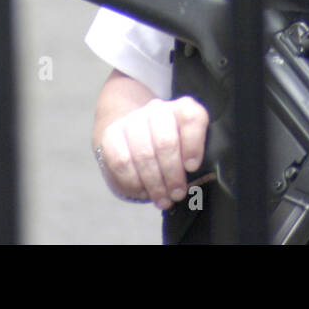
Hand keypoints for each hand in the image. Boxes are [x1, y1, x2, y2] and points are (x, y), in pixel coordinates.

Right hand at [96, 96, 210, 208]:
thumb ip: (193, 161)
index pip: (191, 118)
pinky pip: (121, 162)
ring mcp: (133, 120)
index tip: (192, 167)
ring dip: (154, 183)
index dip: (193, 144)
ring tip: (162, 199)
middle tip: (177, 194)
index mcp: (182, 109)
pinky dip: (133, 182)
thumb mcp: (188, 151)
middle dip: (172, 174)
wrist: (136, 138)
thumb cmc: (171, 151)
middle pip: (166, 141)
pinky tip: (142, 191)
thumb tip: (197, 182)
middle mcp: (157, 110)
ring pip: (144, 154)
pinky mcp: (111, 134)